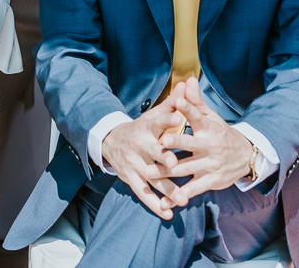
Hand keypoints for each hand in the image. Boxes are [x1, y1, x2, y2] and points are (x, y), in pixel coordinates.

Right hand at [101, 98, 186, 219]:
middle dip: (163, 158)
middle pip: (153, 153)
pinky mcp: (131, 179)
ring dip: (168, 190)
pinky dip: (155, 205)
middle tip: (174, 163)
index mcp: (146, 128)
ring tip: (184, 199)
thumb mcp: (152, 116)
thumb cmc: (140, 129)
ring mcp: (134, 164)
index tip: (178, 117)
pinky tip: (168, 214)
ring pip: (152, 178)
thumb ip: (172, 104)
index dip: (167, 119)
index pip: (157, 122)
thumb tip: (187, 84)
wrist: (110, 141)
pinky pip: (143, 194)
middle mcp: (139, 146)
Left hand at [147, 77, 253, 205]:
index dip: (188, 108)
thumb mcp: (211, 117)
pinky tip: (165, 201)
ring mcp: (210, 166)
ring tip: (148, 172)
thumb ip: (196, 101)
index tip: (177, 101)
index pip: (197, 116)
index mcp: (209, 128)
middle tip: (159, 143)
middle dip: (174, 145)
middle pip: (190, 145)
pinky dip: (179, 196)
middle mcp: (210, 147)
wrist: (246, 157)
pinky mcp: (210, 182)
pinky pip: (192, 190)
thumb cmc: (220, 134)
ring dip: (167, 172)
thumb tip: (187, 79)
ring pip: (186, 169)